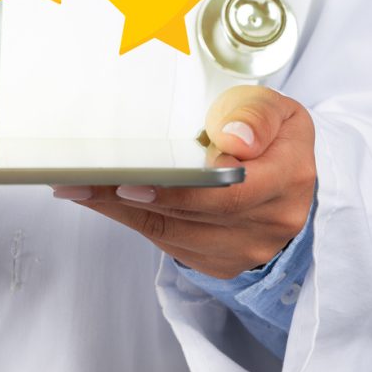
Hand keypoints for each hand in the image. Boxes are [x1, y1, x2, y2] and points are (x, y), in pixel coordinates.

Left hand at [52, 85, 316, 278]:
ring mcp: (245, 247)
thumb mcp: (276, 109)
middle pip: (190, 215)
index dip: (178, 192)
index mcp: (288, 176)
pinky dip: (132, 219)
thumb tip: (234, 138)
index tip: (131, 183)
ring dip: (119, 209)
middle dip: (130, 197)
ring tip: (77, 186)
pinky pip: (169, 243)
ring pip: (171, 232)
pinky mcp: (220, 261)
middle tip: (81, 182)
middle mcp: (270, 220)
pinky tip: (102, 199)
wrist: (294, 181)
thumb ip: (255, 114)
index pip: (230, 192)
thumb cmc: (274, 137)